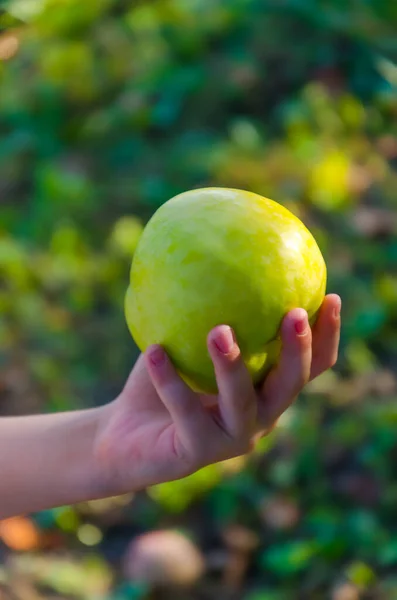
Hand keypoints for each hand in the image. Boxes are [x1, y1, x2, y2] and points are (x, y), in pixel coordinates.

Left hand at [94, 294, 340, 494]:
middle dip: (297, 349)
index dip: (326, 336)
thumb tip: (206, 249)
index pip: (309, 366)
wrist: (123, 436)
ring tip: (219, 331)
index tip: (331, 296)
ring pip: (243, 402)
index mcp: (264, 389)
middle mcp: (258, 416)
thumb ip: (199, 308)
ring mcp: (230, 438)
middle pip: (291, 385)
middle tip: (294, 313)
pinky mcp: (196, 453)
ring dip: (233, 365)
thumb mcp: (183, 339)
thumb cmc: (160, 380)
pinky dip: (169, 380)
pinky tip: (154, 350)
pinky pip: (184, 411)